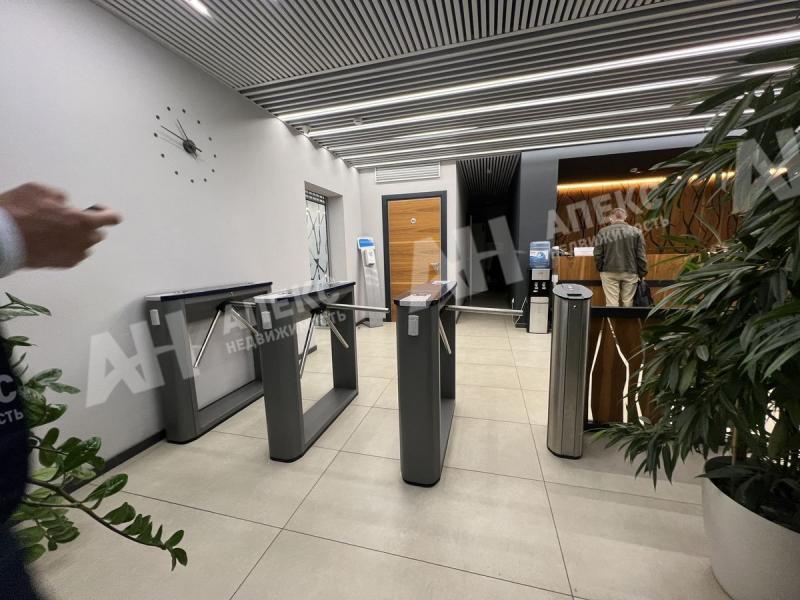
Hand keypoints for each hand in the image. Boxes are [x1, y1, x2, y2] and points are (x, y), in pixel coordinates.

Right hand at [0, 183, 120, 268]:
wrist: (1, 238)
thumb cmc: (19, 211)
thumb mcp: (39, 190)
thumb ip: (60, 197)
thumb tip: (67, 205)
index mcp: (83, 221)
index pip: (112, 218)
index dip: (107, 213)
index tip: (99, 211)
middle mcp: (84, 240)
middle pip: (97, 233)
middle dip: (87, 226)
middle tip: (68, 220)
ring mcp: (74, 255)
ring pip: (86, 246)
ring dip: (78, 238)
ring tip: (58, 232)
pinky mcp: (63, 265)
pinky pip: (75, 255)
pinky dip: (69, 249)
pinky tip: (52, 243)